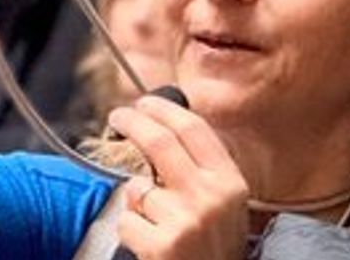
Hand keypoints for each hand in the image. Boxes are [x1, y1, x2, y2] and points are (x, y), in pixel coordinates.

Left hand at [108, 95, 248, 259]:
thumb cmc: (216, 247)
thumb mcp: (226, 205)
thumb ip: (203, 170)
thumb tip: (164, 126)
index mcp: (231, 183)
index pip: (193, 128)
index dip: (163, 109)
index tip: (144, 103)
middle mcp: (211, 197)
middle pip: (159, 141)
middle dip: (131, 123)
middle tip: (117, 118)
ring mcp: (186, 220)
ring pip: (137, 188)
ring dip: (137, 202)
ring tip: (157, 224)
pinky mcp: (162, 244)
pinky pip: (127, 220)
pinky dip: (132, 230)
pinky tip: (152, 244)